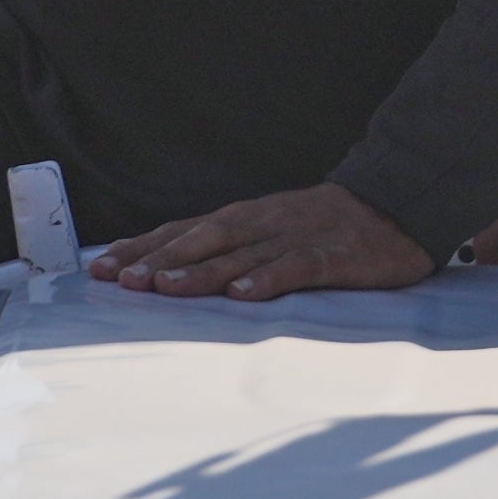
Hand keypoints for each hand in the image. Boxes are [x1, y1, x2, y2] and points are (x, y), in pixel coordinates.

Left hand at [92, 183, 432, 299]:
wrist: (398, 202)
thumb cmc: (325, 225)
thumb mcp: (271, 229)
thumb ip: (228, 248)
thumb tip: (169, 269)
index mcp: (246, 218)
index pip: (184, 230)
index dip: (143, 247)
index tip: (100, 268)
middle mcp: (263, 223)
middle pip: (204, 239)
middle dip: (160, 258)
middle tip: (122, 280)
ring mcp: (297, 237)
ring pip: (242, 253)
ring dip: (200, 270)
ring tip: (164, 287)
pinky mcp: (333, 255)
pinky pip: (296, 268)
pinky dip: (268, 279)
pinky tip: (243, 296)